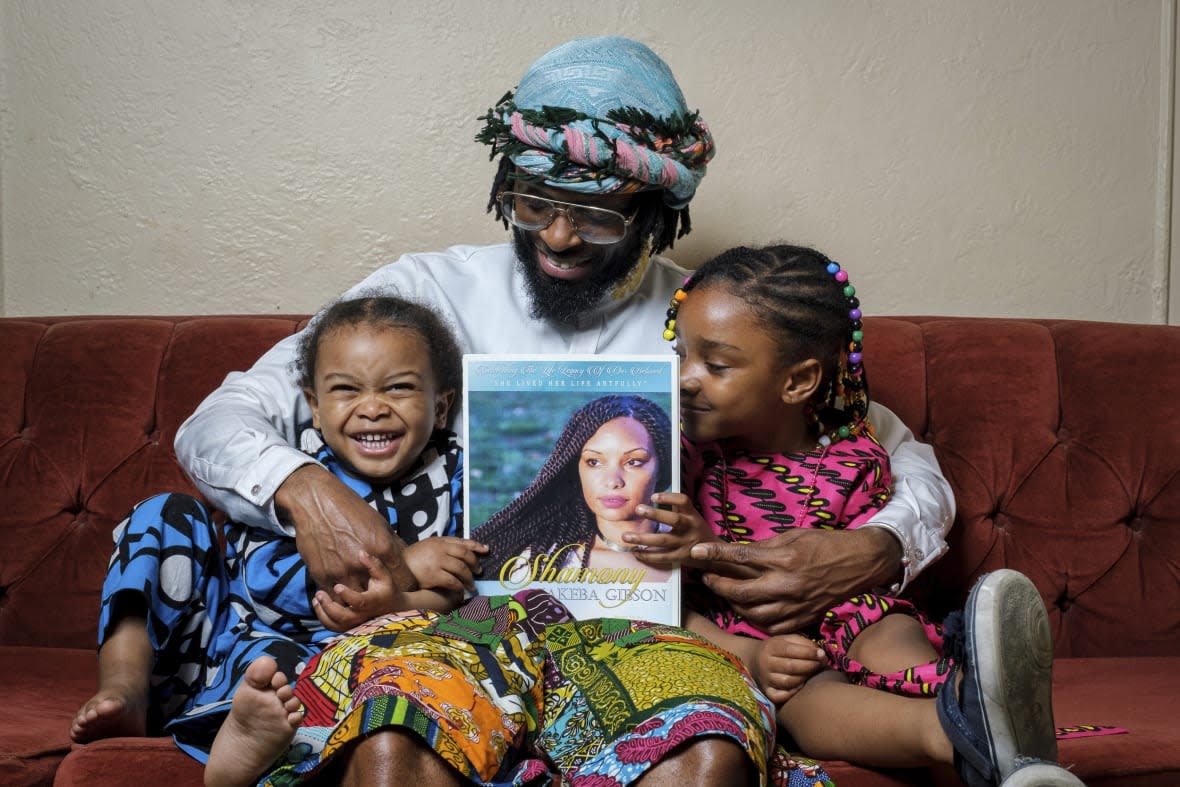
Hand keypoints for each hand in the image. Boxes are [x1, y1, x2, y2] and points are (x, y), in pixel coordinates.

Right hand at [277, 464, 417, 597]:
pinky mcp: (322, 576)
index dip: (406, 584)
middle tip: (382, 592)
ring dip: (361, 601)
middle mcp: (363, 563)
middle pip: (382, 595)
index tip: (402, 584)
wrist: (315, 502)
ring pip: (358, 603)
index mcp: (383, 548)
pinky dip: (341, 599)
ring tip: (362, 595)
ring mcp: (341, 572)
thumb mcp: (380, 523)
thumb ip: (394, 545)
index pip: (406, 581)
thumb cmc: (350, 509)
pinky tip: (343, 593)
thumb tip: (406, 561)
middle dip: (385, 596)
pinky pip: (336, 600)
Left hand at [312, 551, 401, 630]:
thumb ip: (373, 564)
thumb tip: (361, 552)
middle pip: (345, 617)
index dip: (347, 595)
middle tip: (319, 594)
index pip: (359, 602)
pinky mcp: (349, 627)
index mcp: (373, 601)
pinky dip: (323, 618)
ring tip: (317, 598)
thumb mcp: (384, 575)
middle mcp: (364, 615)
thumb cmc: (385, 588)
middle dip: (329, 606)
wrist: (391, 608)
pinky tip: (318, 604)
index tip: (337, 586)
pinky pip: (334, 627)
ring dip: (323, 613)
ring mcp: (356, 623)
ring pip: (337, 625)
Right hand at [403, 537, 488, 593]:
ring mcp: (437, 561)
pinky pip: (453, 582)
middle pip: (465, 555)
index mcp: (439, 541)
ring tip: (472, 587)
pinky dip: (459, 588)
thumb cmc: (412, 560)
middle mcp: (439, 549)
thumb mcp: (427, 547)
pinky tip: (461, 593)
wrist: (396, 569)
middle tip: (479, 572)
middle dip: (475, 564)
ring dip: (469, 579)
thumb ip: (442, 547)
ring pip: (461, 569)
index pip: (462, 542)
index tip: (486, 550)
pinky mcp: (433, 575)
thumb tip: (461, 553)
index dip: (476, 546)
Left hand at [623, 492, 715, 566]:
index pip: (683, 502)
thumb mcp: (692, 516)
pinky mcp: (681, 557)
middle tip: (638, 508)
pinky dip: (648, 555)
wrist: (715, 553)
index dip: (669, 498)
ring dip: (643, 538)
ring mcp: (686, 543)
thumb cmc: (696, 530)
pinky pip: (662, 557)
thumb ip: (677, 509)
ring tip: (626, 536)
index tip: (654, 496)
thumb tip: (654, 498)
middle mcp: (690, 527)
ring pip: (664, 540)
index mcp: (692, 515)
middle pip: (674, 520)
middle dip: (655, 514)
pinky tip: (636, 552)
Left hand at [689, 527, 900, 634]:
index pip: (740, 557)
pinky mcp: (803, 618)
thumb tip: (737, 553)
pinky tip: (749, 609)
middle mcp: (787, 584)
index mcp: (784, 558)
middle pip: (739, 592)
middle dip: (717, 585)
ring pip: (752, 613)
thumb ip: (764, 548)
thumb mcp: (793, 535)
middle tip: (708, 577)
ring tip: (726, 594)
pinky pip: (771, 627)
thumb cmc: (825, 543)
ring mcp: (795, 605)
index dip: (714, 555)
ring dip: (733, 604)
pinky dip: (756, 619)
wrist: (859, 563)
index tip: (696, 552)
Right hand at [751, 634, 827, 705]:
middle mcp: (765, 664)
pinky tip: (802, 684)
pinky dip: (794, 691)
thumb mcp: (787, 640)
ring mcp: (765, 679)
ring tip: (813, 673)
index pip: (790, 650)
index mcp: (770, 647)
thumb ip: (803, 643)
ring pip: (788, 682)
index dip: (808, 653)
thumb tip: (820, 653)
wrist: (755, 660)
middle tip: (822, 663)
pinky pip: (782, 696)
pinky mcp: (767, 692)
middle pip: (790, 666)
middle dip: (810, 665)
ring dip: (804, 678)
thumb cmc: (778, 649)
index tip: (822, 654)